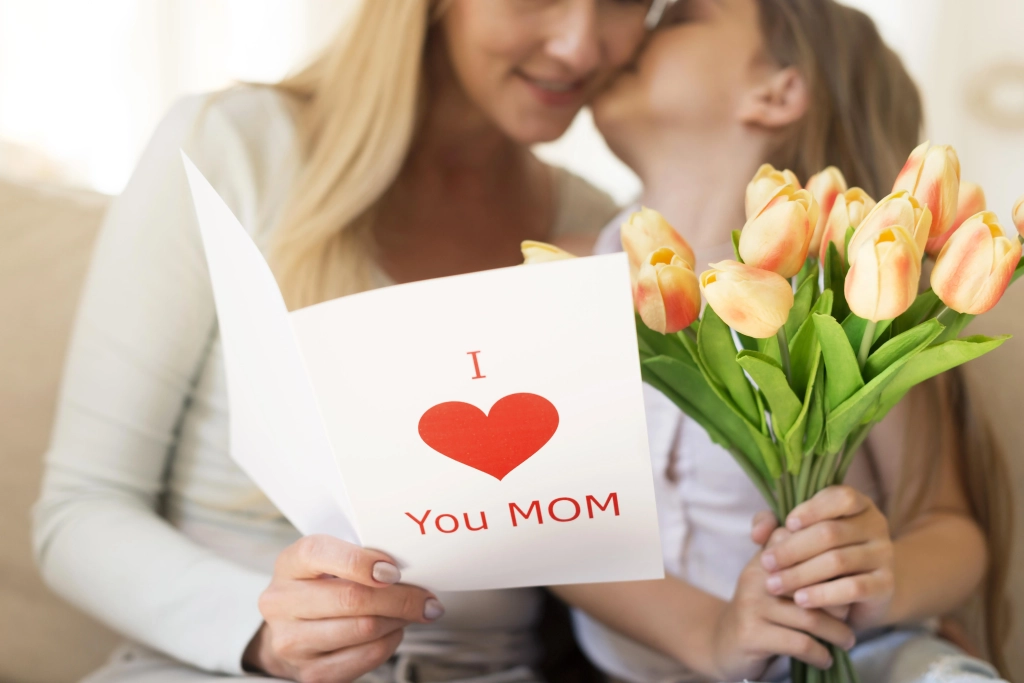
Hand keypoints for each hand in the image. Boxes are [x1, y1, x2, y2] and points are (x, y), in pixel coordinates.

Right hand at [245, 535, 443, 682]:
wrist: (287, 629)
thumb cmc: (319, 585)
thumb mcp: (328, 561)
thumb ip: (360, 556)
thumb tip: (410, 566)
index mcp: (289, 565)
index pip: (320, 553)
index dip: (362, 561)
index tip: (394, 570)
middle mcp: (282, 603)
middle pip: (351, 598)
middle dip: (400, 597)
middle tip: (426, 598)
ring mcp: (292, 642)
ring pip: (364, 629)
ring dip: (399, 620)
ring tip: (412, 612)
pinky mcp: (311, 673)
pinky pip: (366, 657)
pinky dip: (390, 642)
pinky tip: (394, 631)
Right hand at [711, 550, 855, 679]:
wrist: (724, 643)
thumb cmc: (762, 610)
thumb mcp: (775, 579)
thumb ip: (802, 562)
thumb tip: (845, 558)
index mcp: (765, 558)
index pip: (803, 547)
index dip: (831, 563)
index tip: (848, 580)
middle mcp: (756, 577)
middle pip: (813, 583)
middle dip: (839, 601)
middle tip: (852, 615)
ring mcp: (752, 605)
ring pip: (811, 617)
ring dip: (837, 633)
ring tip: (847, 640)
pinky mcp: (752, 634)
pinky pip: (800, 644)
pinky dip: (820, 654)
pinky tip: (826, 658)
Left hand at [759, 486, 894, 629]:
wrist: (861, 591)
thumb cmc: (821, 553)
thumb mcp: (798, 534)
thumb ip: (774, 525)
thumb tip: (758, 533)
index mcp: (857, 504)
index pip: (841, 497)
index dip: (813, 509)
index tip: (787, 524)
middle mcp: (875, 525)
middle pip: (831, 533)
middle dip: (792, 549)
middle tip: (765, 563)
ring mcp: (884, 554)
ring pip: (838, 561)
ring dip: (800, 574)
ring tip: (774, 584)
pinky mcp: (886, 584)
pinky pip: (853, 588)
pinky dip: (823, 594)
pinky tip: (800, 600)